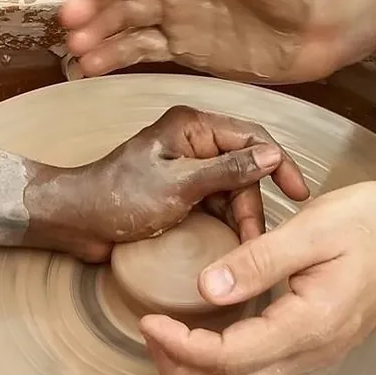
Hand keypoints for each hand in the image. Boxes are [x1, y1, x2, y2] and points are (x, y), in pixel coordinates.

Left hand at [35, 105, 308, 260]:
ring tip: (246, 247)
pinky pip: (213, 203)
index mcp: (193, 127)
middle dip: (253, 202)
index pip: (252, 137)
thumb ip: (227, 170)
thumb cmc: (119, 198)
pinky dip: (224, 222)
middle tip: (256, 239)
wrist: (77, 221)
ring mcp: (186, 168)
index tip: (298, 193)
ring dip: (240, 216)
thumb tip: (272, 155)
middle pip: (243, 168)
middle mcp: (193, 142)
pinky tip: (231, 244)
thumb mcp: (179, 185)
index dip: (279, 164)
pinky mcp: (179, 192)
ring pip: (231, 189)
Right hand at [60, 0, 359, 83]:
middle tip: (72, 23)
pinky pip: (144, 51)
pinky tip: (95, 66)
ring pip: (128, 23)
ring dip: (100, 35)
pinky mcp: (185, 48)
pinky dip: (118, 58)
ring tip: (76, 50)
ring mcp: (178, 14)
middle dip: (96, 5)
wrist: (329, 24)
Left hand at [139, 182, 375, 374]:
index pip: (227, 357)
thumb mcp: (315, 229)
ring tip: (167, 341)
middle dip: (179, 373)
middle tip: (150, 335)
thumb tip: (205, 288)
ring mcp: (313, 359)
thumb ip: (258, 260)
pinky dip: (221, 372)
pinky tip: (204, 342)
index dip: (179, 345)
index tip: (150, 320)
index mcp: (308, 325)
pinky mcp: (313, 351)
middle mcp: (310, 355)